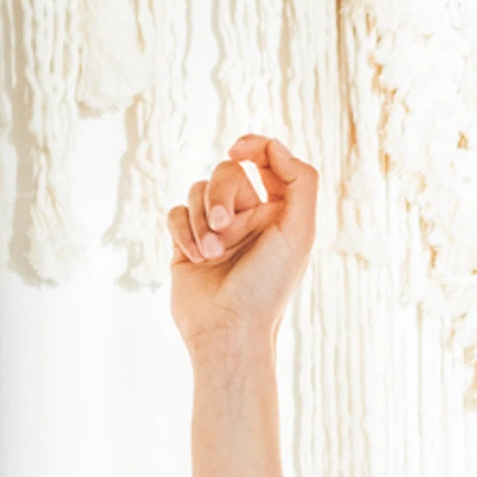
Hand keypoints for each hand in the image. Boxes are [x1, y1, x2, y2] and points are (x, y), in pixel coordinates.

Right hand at [166, 135, 317, 350]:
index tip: (239, 150)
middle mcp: (248, 218)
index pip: (266, 161)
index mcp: (278, 213)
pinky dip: (184, 231)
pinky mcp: (187, 242)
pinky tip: (195, 257)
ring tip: (211, 254)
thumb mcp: (299, 233)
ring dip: (201, 219)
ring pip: (198, 190)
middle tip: (223, 229)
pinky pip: (176, 212)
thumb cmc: (268, 286)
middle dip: (221, 196)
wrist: (228, 330)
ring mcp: (215, 229)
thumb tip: (275, 146)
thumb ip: (300, 182)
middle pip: (226, 173)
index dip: (253, 147)